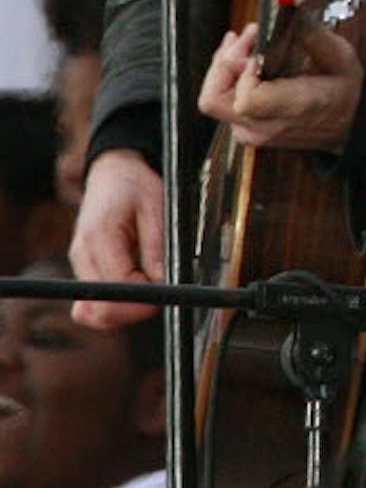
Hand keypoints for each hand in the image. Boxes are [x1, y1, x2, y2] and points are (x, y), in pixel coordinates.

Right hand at [69, 150, 164, 327]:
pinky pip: (94, 303)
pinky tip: (136, 292)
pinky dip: (114, 306)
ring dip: (123, 311)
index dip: (141, 300)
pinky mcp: (84, 271)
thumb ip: (157, 245)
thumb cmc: (136, 187)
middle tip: (161, 296)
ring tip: (150, 290)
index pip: (114, 287)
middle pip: (98, 309)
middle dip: (132, 312)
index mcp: (98, 237)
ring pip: (93, 312)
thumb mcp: (157, 206)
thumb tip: (162, 281)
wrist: (114, 174)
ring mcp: (79, 265)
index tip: (165, 294)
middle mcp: (81, 255)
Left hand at [197, 21, 362, 151]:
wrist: (345, 123)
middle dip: (226, 60)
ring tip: (245, 40)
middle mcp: (266, 126)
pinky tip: (244, 57)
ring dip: (225, 65)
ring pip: (211, 98)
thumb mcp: (341, 57)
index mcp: (292, 108)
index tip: (261, 52)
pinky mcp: (242, 128)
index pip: (246, 100)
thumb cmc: (342, 90)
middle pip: (215, 97)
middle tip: (247, 36)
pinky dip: (228, 77)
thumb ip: (315, 36)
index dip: (244, 71)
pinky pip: (219, 102)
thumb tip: (293, 12)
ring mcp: (251, 131)